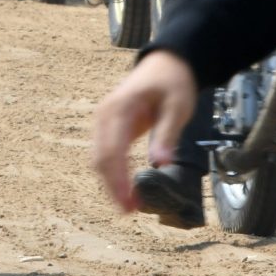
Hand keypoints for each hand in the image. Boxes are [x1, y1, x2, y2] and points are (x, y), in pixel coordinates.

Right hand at [89, 50, 197, 210]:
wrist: (165, 63)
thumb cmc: (173, 82)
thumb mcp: (177, 106)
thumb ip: (167, 134)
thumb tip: (160, 163)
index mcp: (120, 108)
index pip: (112, 150)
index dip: (118, 179)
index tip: (129, 202)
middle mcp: (105, 115)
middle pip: (100, 158)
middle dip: (112, 187)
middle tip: (129, 211)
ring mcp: (103, 120)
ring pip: (98, 158)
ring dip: (110, 182)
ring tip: (128, 205)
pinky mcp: (109, 126)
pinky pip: (104, 152)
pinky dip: (111, 172)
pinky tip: (124, 187)